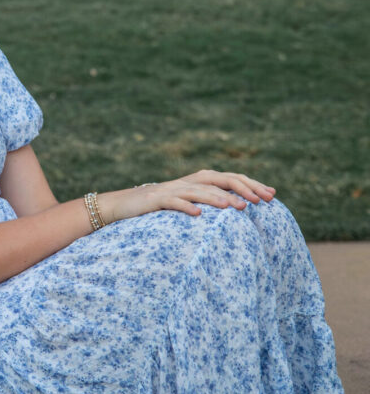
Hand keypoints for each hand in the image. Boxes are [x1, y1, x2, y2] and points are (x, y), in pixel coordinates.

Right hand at [103, 169, 274, 221]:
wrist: (121, 205)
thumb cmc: (158, 207)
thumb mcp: (186, 203)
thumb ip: (208, 201)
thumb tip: (240, 208)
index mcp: (197, 181)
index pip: (230, 178)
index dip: (251, 184)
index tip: (272, 196)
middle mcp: (187, 181)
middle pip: (219, 179)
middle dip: (241, 188)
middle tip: (260, 201)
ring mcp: (171, 189)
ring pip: (199, 190)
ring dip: (218, 198)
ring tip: (235, 208)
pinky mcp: (155, 199)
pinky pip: (173, 202)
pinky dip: (186, 207)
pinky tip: (198, 215)